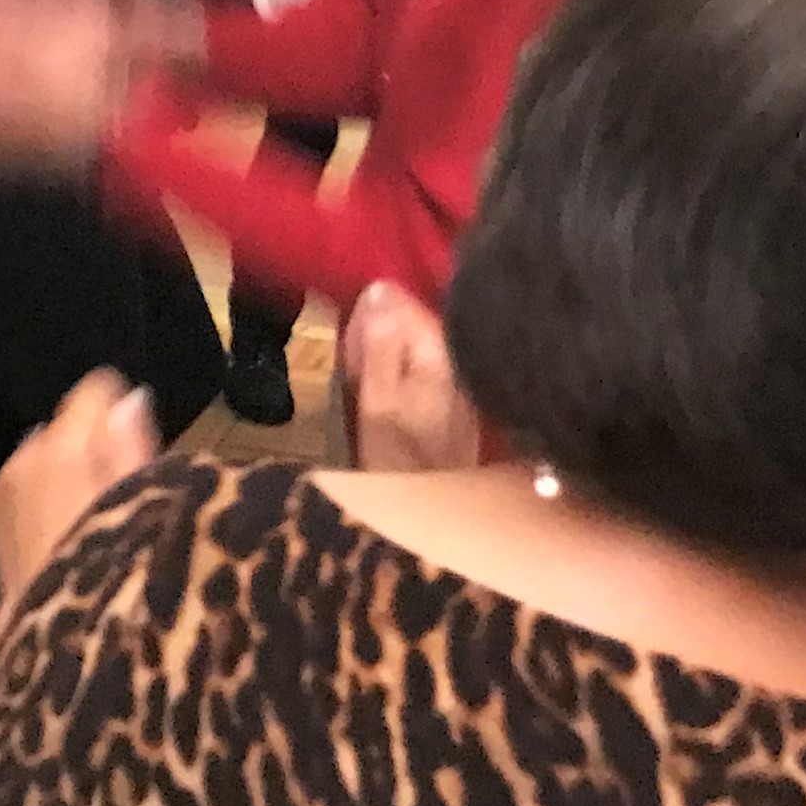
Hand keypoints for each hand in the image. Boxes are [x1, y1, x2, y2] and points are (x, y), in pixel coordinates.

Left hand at [0, 372, 161, 607]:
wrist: (58, 644)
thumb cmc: (120, 579)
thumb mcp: (142, 512)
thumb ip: (132, 450)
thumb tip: (129, 399)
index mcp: (63, 447)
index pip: (93, 394)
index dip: (122, 411)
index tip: (144, 438)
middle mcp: (23, 459)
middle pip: (66, 428)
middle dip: (92, 443)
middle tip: (127, 483)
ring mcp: (2, 491)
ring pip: (42, 455)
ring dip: (66, 469)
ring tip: (98, 510)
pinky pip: (23, 487)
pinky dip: (44, 494)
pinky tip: (67, 528)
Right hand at [342, 282, 481, 472]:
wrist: (437, 515)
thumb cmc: (397, 462)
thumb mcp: (377, 403)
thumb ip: (379, 346)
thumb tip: (380, 289)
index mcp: (440, 356)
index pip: (407, 307)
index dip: (370, 313)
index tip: (345, 334)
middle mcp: (457, 363)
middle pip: (413, 326)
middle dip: (376, 334)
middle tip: (349, 363)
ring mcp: (459, 386)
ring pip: (416, 350)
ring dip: (384, 357)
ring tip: (359, 379)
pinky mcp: (453, 408)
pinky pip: (421, 374)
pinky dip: (397, 379)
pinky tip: (381, 398)